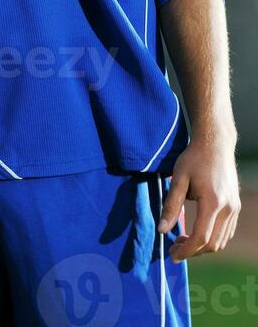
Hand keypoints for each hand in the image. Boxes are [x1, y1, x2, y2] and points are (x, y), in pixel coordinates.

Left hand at [157, 137, 240, 261]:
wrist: (215, 143)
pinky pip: (226, 232)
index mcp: (213, 202)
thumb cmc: (194, 158)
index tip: (172, 255)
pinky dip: (212, 238)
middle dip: (193, 251)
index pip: (201, 238)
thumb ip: (170, 205)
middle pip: (212, 244)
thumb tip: (162, 230)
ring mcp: (234, 208)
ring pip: (221, 241)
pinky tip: (197, 232)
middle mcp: (228, 209)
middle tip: (174, 248)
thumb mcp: (178, 178)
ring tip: (183, 241)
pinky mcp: (236, 206)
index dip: (186, 251)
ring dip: (203, 247)